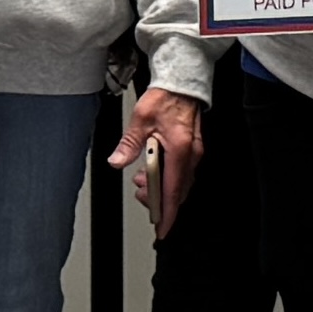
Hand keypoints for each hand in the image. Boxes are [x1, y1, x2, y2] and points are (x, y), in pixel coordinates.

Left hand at [110, 82, 203, 235]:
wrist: (182, 82)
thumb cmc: (166, 97)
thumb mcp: (141, 119)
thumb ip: (129, 143)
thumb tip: (118, 161)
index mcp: (180, 149)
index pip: (173, 190)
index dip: (167, 213)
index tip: (162, 228)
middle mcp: (191, 154)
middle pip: (177, 191)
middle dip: (158, 199)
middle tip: (139, 193)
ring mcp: (194, 153)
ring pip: (180, 184)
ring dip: (161, 187)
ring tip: (142, 179)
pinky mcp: (192, 150)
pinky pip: (182, 173)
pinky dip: (168, 178)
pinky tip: (153, 170)